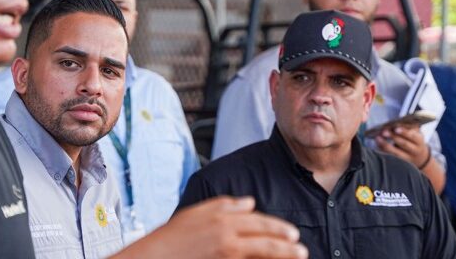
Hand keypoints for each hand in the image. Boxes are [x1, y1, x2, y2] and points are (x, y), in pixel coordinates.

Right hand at [112, 196, 307, 258]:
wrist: (155, 257)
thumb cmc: (173, 235)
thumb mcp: (198, 212)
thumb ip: (225, 205)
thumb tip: (249, 202)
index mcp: (221, 220)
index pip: (257, 222)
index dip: (277, 227)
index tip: (291, 233)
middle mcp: (227, 237)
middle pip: (264, 240)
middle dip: (285, 244)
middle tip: (300, 247)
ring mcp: (226, 255)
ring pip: (261, 254)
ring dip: (282, 256)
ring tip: (298, 256)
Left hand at [375, 123, 428, 166]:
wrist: (419, 157)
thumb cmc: (413, 140)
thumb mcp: (415, 133)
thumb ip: (408, 127)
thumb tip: (395, 122)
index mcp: (419, 141)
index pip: (413, 136)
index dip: (404, 132)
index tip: (396, 128)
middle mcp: (414, 150)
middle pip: (404, 144)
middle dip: (394, 137)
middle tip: (384, 132)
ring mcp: (407, 158)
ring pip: (396, 152)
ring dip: (385, 145)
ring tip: (377, 138)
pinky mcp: (399, 162)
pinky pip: (390, 156)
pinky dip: (383, 150)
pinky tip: (377, 143)